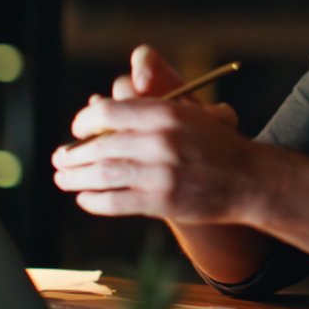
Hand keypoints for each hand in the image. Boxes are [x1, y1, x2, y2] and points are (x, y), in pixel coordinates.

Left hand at [53, 45, 254, 222]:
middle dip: (73, 154)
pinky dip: (94, 201)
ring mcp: (161, 173)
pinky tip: (85, 199)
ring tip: (62, 179)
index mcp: (166, 113)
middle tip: (59, 159)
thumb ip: (145, 109)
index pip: (109, 112)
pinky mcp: (163, 201)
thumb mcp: (187, 113)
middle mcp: (161, 140)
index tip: (77, 129)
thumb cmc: (213, 144)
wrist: (249, 179)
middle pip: (100, 145)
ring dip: (76, 178)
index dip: (84, 121)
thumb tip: (95, 107)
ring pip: (103, 174)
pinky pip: (117, 201)